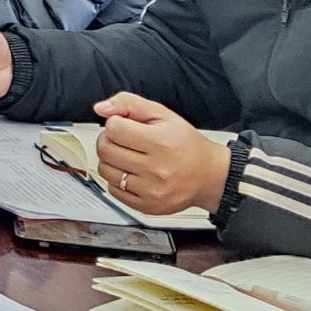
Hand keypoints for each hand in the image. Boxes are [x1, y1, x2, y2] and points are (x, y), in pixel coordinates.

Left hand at [92, 93, 233, 215]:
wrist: (209, 175)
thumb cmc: (186, 144)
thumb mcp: (163, 114)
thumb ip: (129, 104)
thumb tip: (101, 108)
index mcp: (161, 142)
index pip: (113, 129)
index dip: (115, 123)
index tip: (126, 126)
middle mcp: (157, 169)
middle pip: (105, 149)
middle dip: (108, 140)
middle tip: (123, 140)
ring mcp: (151, 190)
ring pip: (105, 170)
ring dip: (110, 160)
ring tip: (128, 156)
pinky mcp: (147, 206)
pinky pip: (113, 190)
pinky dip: (117, 180)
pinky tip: (132, 173)